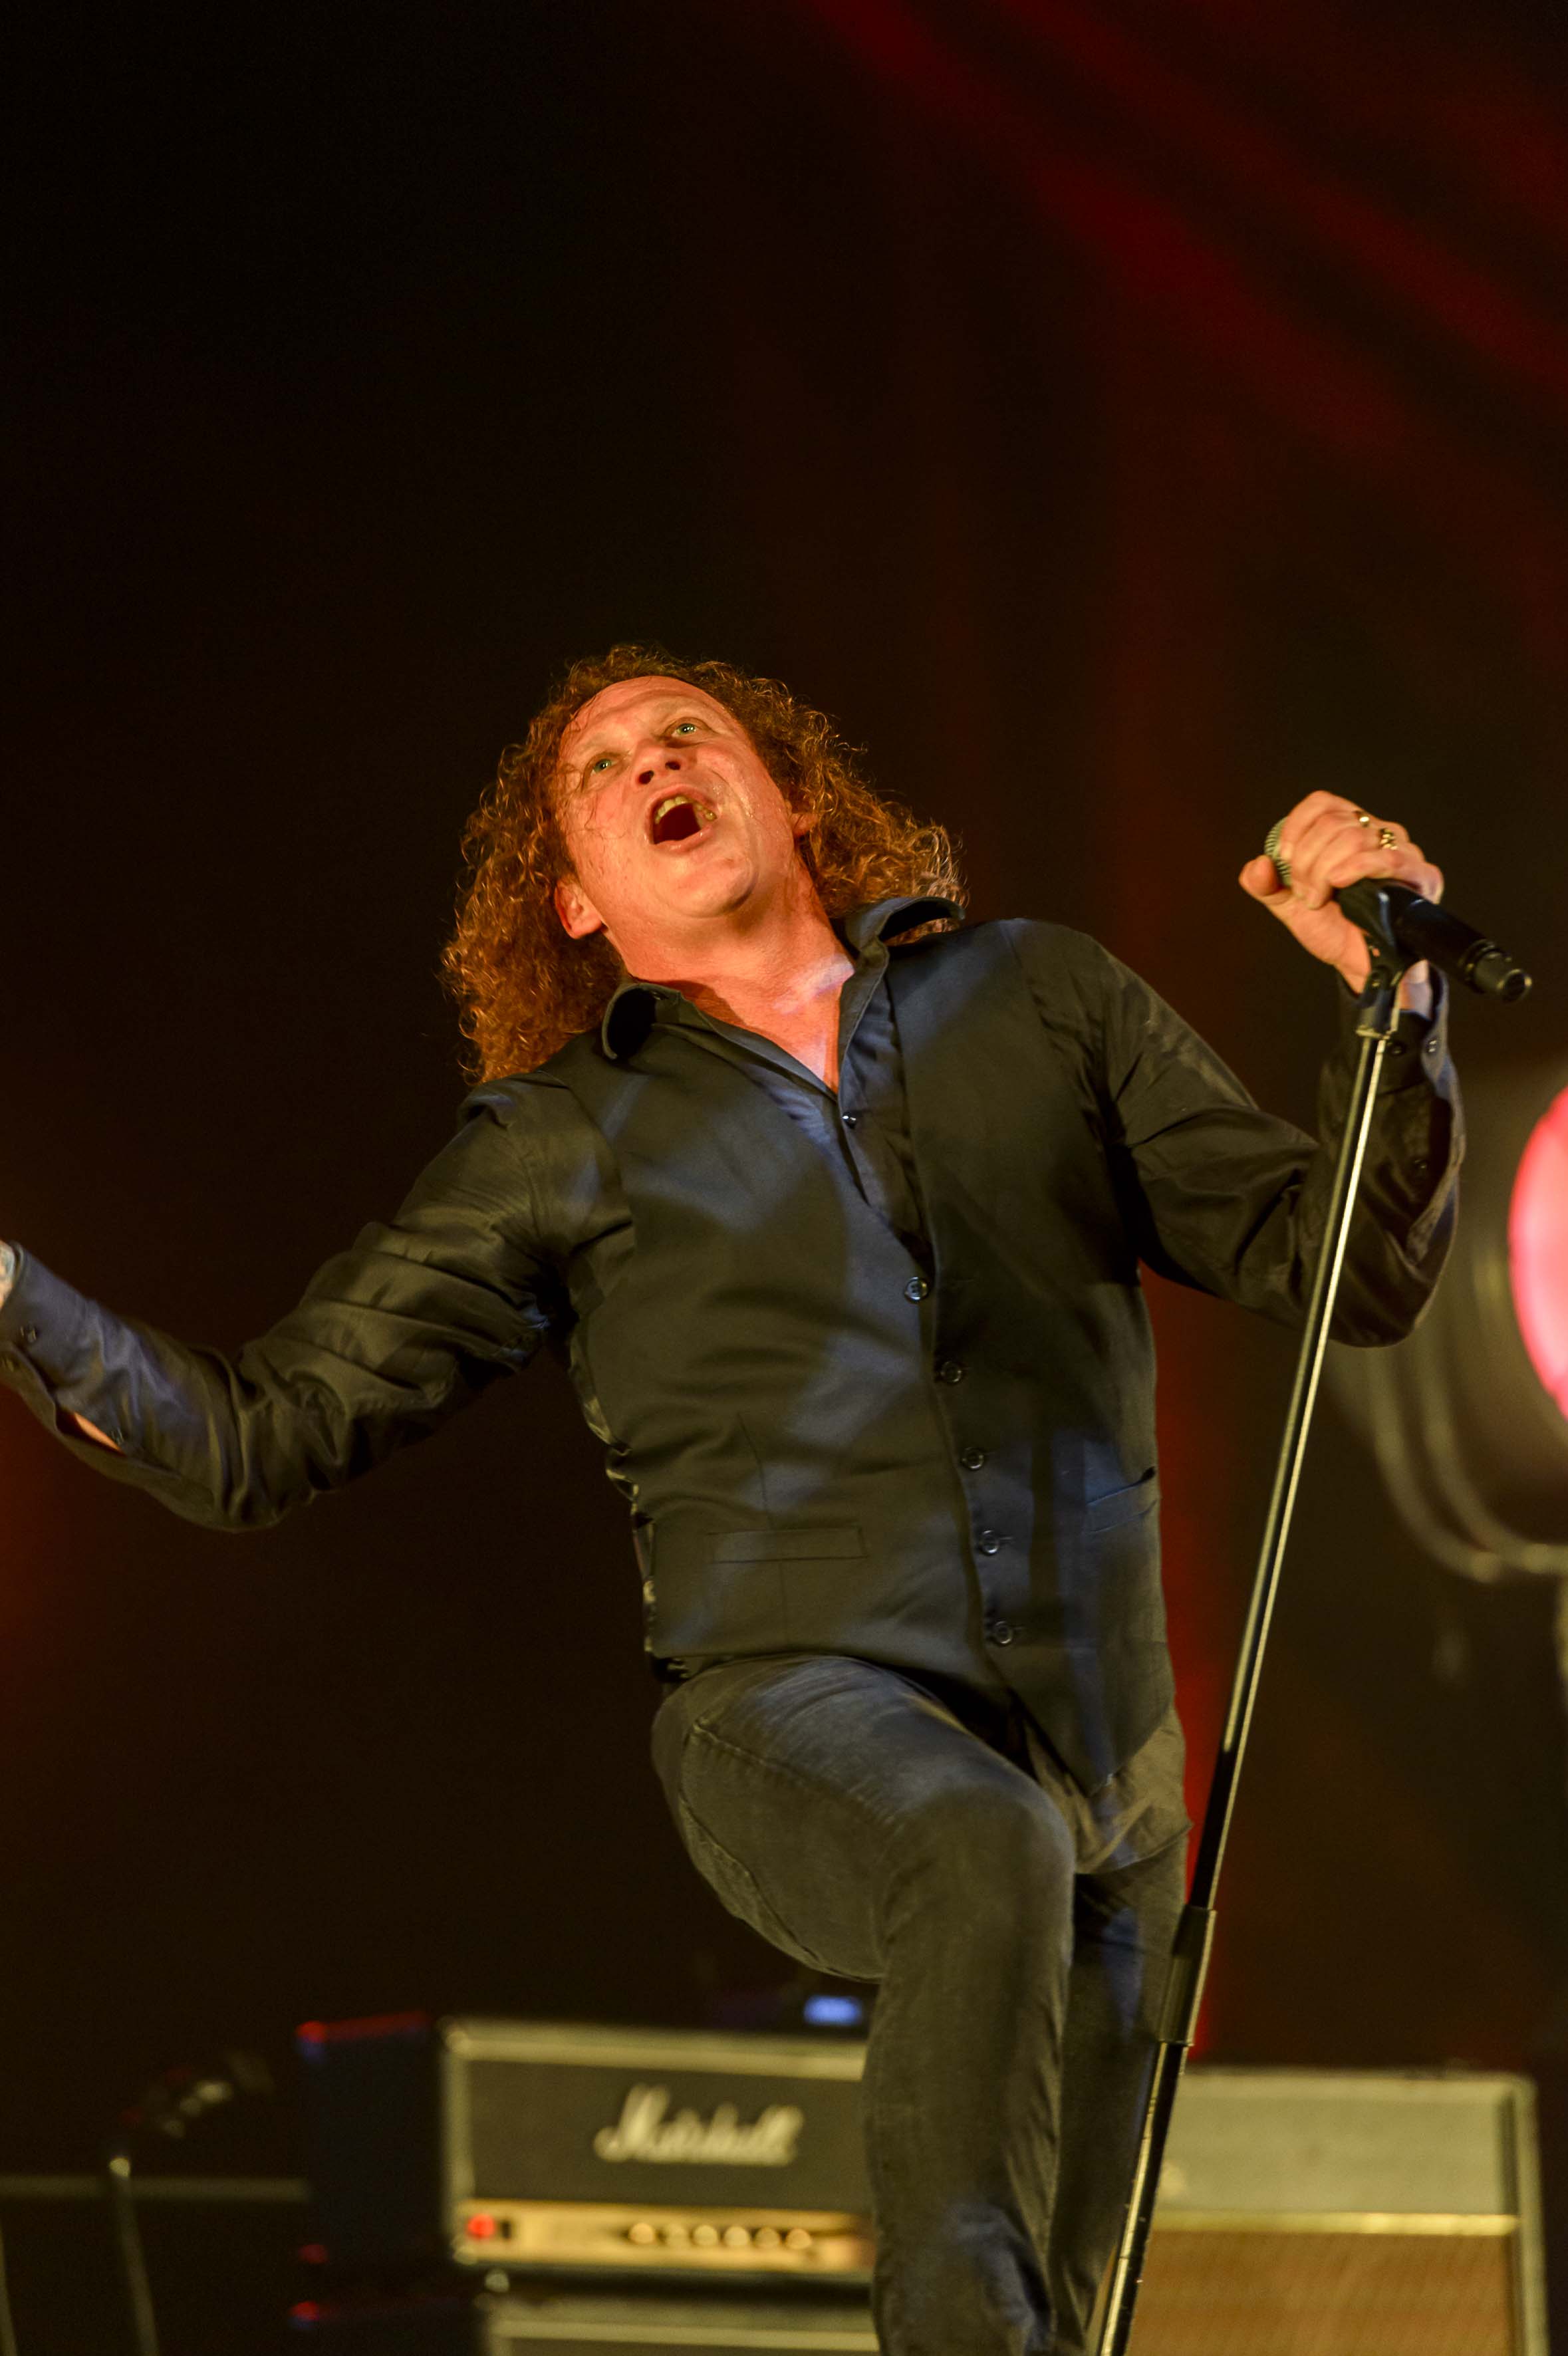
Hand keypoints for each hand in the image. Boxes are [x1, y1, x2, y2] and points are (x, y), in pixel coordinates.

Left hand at [1238, 792, 1443, 1002]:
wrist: (1359, 963)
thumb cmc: (1333, 928)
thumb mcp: (1290, 905)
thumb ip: (1266, 885)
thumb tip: (1257, 865)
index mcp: (1349, 830)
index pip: (1323, 803)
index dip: (1297, 828)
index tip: (1285, 860)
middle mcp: (1378, 833)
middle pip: (1334, 823)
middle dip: (1307, 861)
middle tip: (1305, 892)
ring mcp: (1402, 850)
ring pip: (1354, 837)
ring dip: (1324, 871)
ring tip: (1319, 899)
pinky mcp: (1421, 873)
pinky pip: (1386, 857)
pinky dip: (1354, 869)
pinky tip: (1340, 885)